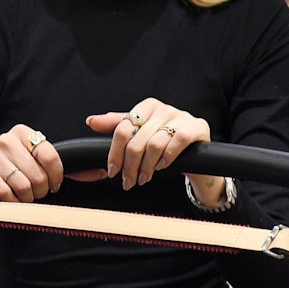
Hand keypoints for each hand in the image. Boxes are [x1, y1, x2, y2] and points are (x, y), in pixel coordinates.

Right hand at [0, 125, 62, 203]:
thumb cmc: (7, 173)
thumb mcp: (28, 161)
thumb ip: (49, 164)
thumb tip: (83, 175)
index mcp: (22, 133)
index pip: (49, 156)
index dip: (56, 176)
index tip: (54, 185)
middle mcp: (5, 140)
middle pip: (38, 175)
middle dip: (39, 191)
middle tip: (34, 194)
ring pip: (23, 186)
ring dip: (25, 198)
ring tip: (21, 196)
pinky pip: (6, 192)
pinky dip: (11, 201)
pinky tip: (9, 199)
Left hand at [84, 98, 213, 190]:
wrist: (197, 153)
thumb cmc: (165, 142)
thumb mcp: (141, 134)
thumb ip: (117, 126)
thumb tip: (91, 121)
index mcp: (147, 106)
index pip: (123, 128)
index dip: (115, 152)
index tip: (112, 170)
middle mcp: (164, 108)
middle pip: (137, 140)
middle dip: (130, 165)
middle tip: (128, 181)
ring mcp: (182, 116)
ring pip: (154, 144)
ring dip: (146, 167)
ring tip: (143, 178)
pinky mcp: (196, 127)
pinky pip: (176, 141)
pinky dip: (166, 158)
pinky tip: (162, 167)